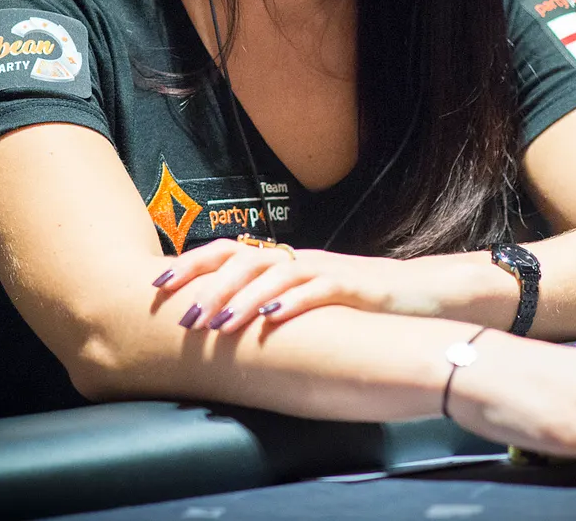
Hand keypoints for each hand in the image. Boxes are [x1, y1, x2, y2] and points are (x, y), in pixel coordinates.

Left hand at [151, 237, 439, 332]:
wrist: (419, 294)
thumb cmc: (355, 304)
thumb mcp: (305, 300)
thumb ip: (268, 304)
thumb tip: (218, 324)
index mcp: (281, 261)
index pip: (227, 250)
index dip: (190, 263)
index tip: (157, 284)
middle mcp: (297, 259)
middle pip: (244, 258)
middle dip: (208, 285)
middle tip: (183, 316)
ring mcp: (325, 269)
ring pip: (275, 273)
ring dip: (242, 298)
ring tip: (217, 325)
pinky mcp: (352, 287)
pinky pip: (318, 290)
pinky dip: (291, 304)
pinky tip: (271, 321)